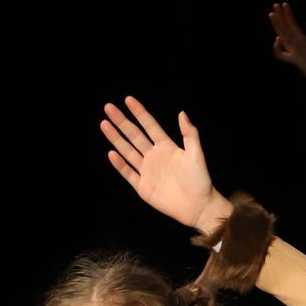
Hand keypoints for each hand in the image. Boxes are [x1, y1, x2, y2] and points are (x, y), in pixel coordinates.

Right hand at [102, 96, 223, 231]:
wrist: (198, 206)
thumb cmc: (200, 180)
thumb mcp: (196, 154)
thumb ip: (189, 134)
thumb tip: (182, 113)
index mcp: (166, 147)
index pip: (149, 126)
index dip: (139, 113)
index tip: (128, 99)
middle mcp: (154, 157)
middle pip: (134, 136)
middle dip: (122, 122)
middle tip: (109, 107)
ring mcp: (147, 171)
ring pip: (127, 151)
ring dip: (116, 138)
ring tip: (104, 124)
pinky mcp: (143, 187)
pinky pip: (128, 173)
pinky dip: (120, 164)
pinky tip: (112, 153)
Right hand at [268, 2, 305, 88]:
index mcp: (303, 41)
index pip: (293, 26)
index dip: (288, 15)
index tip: (285, 5)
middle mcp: (297, 46)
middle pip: (285, 29)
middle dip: (280, 17)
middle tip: (275, 5)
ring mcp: (295, 53)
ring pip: (283, 37)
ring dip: (278, 26)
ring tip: (273, 14)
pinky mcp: (295, 61)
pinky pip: (282, 55)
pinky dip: (278, 49)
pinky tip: (278, 38)